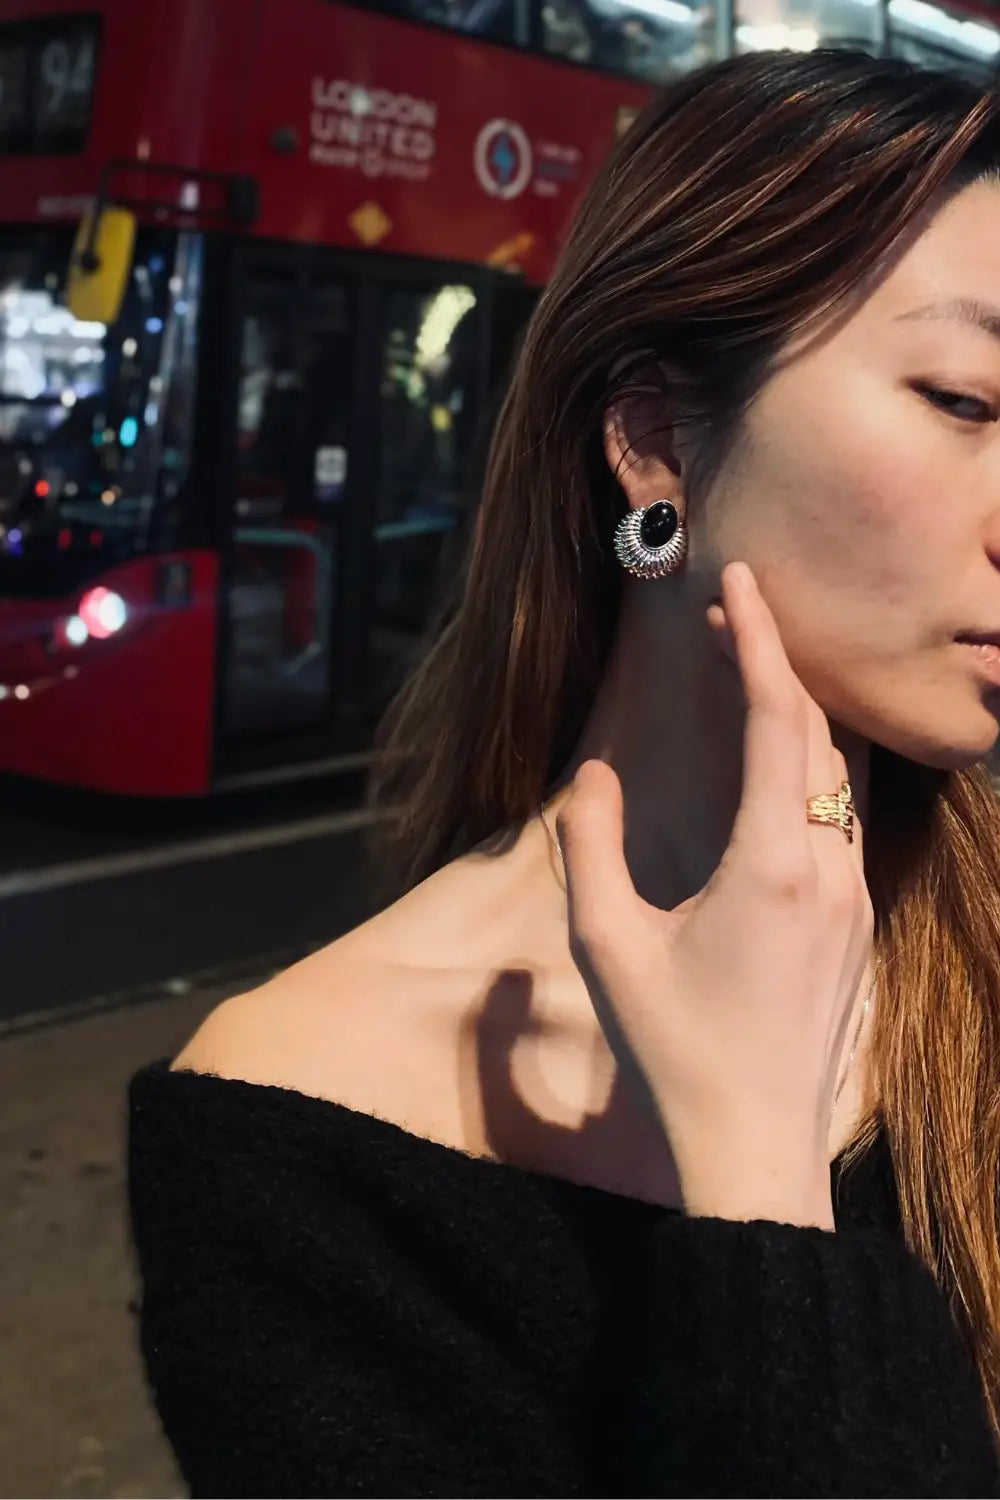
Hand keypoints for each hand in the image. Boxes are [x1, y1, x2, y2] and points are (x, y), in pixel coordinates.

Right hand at [555, 562, 872, 1228]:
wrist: (755, 1147)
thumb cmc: (674, 1049)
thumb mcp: (608, 945)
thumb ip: (593, 847)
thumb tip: (596, 777)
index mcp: (770, 863)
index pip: (775, 718)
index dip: (758, 639)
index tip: (739, 581)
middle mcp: (828, 868)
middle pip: (816, 731)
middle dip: (777, 660)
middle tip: (731, 613)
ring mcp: (854, 897)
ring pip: (840, 773)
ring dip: (800, 713)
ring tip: (754, 671)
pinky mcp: (857, 924)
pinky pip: (846, 817)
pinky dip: (815, 766)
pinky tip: (783, 762)